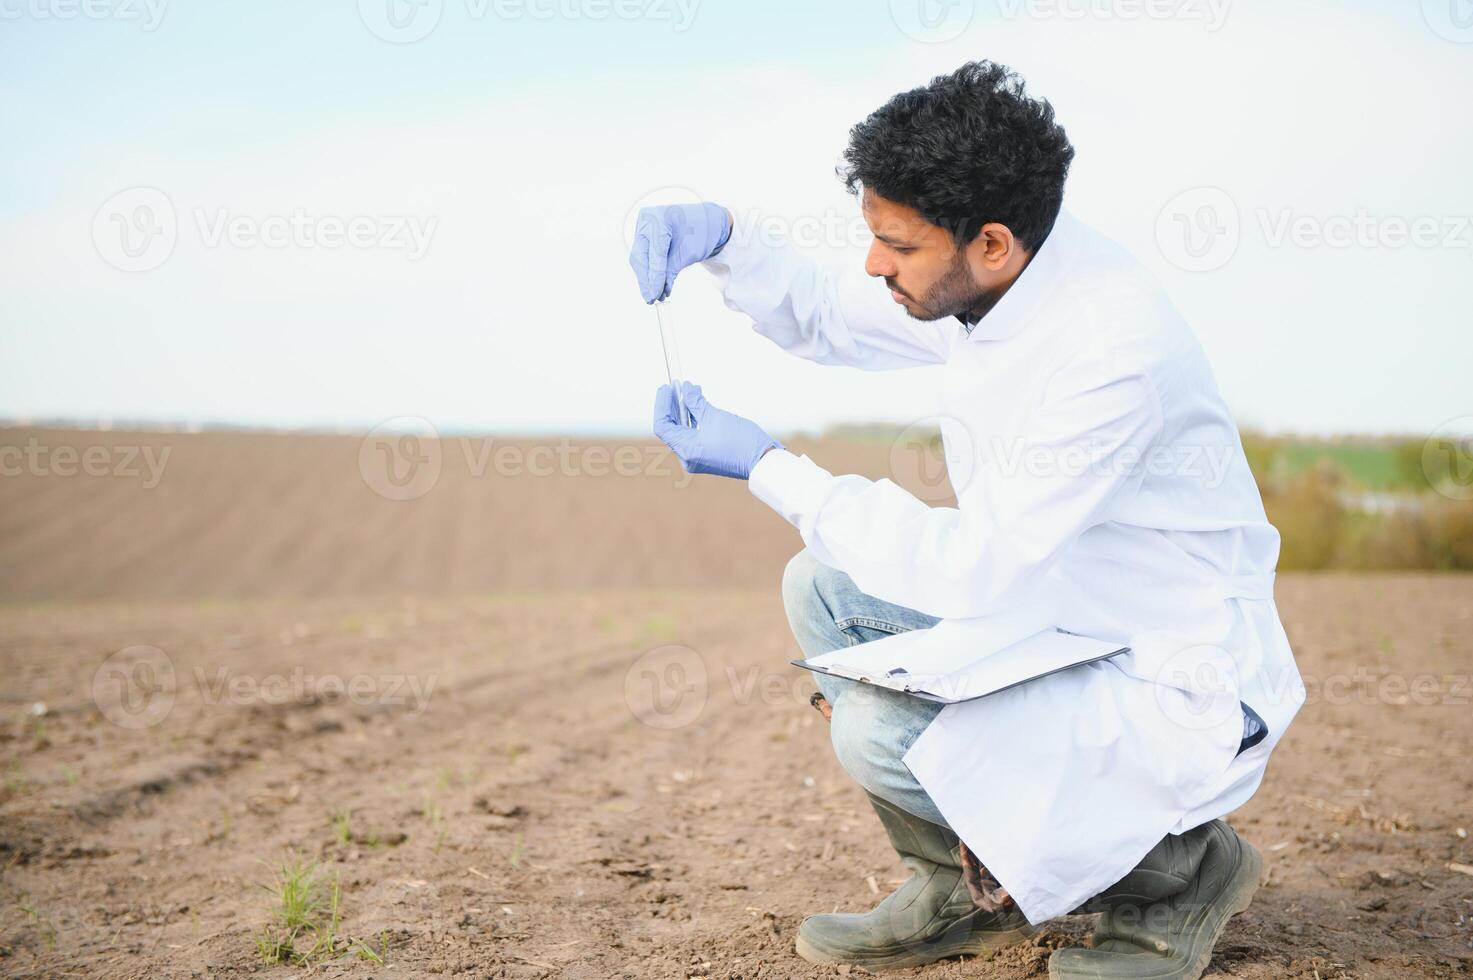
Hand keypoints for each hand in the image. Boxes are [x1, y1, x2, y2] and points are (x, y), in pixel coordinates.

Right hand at [628, 203, 731, 302]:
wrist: (706, 220)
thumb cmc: (701, 230)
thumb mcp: (689, 252)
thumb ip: (672, 270)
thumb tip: (660, 291)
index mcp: (659, 218)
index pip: (655, 253)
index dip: (655, 276)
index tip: (655, 294)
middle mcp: (647, 220)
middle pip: (641, 256)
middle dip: (646, 280)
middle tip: (651, 299)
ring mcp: (643, 228)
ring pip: (639, 259)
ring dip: (646, 279)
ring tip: (653, 296)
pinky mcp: (644, 237)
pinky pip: (642, 258)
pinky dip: (648, 273)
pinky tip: (654, 287)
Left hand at [653, 381, 781, 479]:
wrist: (763, 461)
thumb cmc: (741, 441)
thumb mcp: (715, 416)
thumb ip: (696, 402)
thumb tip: (685, 389)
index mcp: (686, 450)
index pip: (663, 426)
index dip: (662, 405)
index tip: (666, 387)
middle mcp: (688, 457)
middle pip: (672, 428)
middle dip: (673, 406)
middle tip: (676, 386)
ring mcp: (697, 458)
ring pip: (683, 431)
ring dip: (685, 411)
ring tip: (690, 391)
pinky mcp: (707, 456)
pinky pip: (694, 436)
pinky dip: (694, 420)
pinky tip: (698, 405)